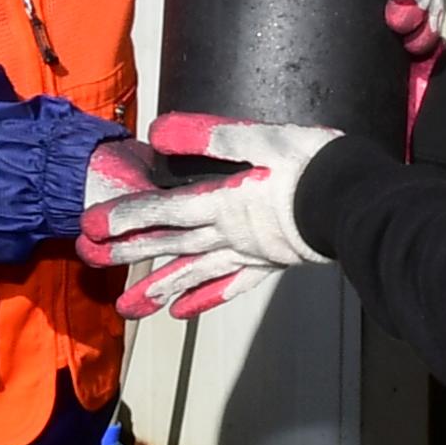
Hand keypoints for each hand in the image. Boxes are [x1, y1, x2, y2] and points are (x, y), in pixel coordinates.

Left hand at [84, 135, 293, 318]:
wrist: (356, 202)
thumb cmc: (312, 165)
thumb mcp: (261, 138)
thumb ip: (210, 136)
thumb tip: (160, 131)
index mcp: (222, 201)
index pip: (163, 210)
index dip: (125, 217)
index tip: (90, 226)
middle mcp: (227, 233)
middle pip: (170, 244)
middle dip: (128, 251)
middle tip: (89, 260)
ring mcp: (247, 254)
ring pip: (193, 272)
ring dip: (158, 287)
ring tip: (125, 306)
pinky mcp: (269, 264)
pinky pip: (230, 286)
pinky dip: (205, 299)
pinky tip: (183, 313)